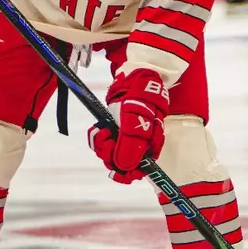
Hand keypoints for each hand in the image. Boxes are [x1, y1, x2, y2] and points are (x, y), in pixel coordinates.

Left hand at [89, 68, 168, 182]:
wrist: (133, 77)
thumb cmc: (140, 95)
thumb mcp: (137, 116)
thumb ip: (132, 141)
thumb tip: (125, 166)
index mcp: (149, 146)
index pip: (136, 172)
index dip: (124, 170)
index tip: (114, 158)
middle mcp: (138, 146)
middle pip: (121, 166)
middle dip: (110, 155)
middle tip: (106, 138)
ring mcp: (126, 139)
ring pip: (110, 156)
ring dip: (102, 146)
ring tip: (102, 130)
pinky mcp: (115, 133)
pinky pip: (104, 144)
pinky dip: (98, 138)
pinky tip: (99, 128)